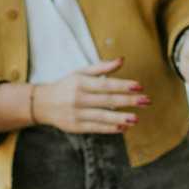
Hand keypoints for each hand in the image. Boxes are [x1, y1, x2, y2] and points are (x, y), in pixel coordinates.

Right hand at [32, 58, 148, 133]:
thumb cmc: (66, 86)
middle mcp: (78, 98)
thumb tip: (122, 60)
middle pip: (107, 101)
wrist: (42, 104)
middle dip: (128, 101)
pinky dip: (110, 128)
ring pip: (102, 116)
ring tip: (136, 118)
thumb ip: (102, 68)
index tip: (139, 86)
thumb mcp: (80, 73)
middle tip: (146, 101)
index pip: (105, 84)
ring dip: (120, 118)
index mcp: (80, 82)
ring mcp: (76, 114)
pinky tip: (123, 127)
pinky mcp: (75, 127)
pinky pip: (96, 128)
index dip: (122, 85)